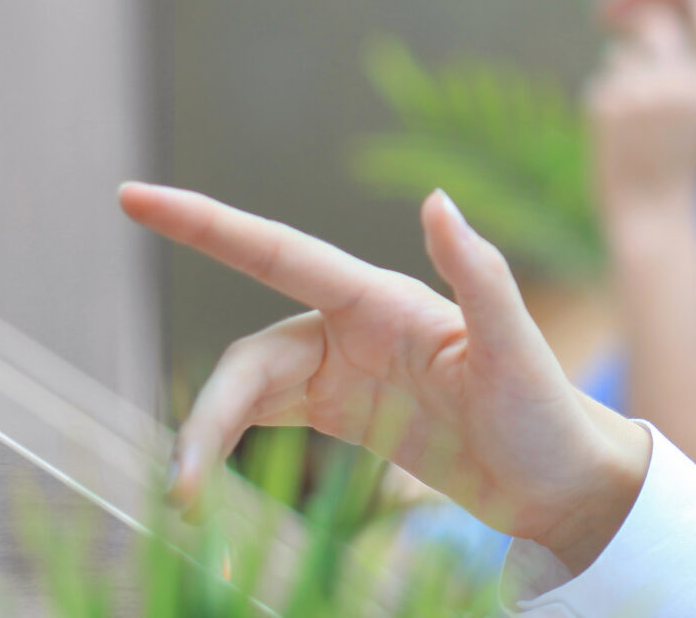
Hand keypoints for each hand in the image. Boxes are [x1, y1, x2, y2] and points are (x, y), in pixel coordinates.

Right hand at [118, 183, 649, 572]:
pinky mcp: (345, 415)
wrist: (560, 483)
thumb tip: (435, 199)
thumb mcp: (515, 347)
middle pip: (249, 355)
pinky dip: (228, 444)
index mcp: (382, 299)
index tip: (135, 197)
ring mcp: (345, 371)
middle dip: (207, 411)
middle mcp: (353, 326)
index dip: (205, 224)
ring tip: (186, 498)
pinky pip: (264, 419)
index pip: (277, 252)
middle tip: (182, 482)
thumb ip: (478, 273)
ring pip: (247, 390)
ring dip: (210, 435)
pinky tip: (204, 485)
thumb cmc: (545, 411)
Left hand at [585, 0, 695, 227]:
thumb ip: (689, 71)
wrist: (652, 215)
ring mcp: (639, 93)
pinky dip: (608, 100)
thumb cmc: (682, 166)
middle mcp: (678, 86)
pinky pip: (602, 82)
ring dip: (625, 72)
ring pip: (621, 53)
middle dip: (646, 28)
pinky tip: (620, 133)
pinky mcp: (605, 105)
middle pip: (654, 24)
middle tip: (644, 44)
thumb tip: (653, 21)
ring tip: (638, 116)